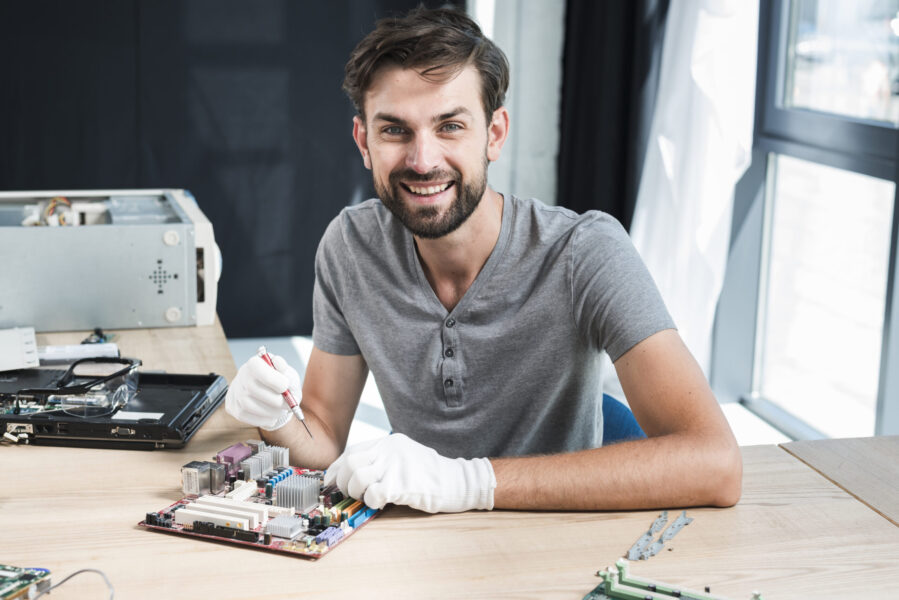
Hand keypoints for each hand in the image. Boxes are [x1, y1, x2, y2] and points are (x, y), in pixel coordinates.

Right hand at [225, 354, 300, 430]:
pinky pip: (245, 416)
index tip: (286, 386)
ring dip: (269, 411)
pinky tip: (271, 416)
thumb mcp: (288, 374)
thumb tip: (279, 364)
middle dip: (274, 399)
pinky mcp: (233, 407)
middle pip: (253, 389)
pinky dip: (262, 419)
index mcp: (254, 363)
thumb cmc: (280, 382)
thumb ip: (286, 371)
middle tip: (288, 404)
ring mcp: (235, 392)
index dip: (273, 379)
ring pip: (248, 405)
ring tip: (281, 411)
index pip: (258, 369)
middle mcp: (241, 376)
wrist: (270, 394)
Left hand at [324, 433, 495, 512]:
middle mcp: (389, 450)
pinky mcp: (402, 484)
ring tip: (368, 498)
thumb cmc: (430, 474)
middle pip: (351, 463)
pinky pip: (373, 493)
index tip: (331, 482)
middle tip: (350, 494)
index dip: (337, 469)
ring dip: (357, 492)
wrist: (459, 481)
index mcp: (388, 443)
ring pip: (357, 477)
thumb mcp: (404, 456)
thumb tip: (354, 474)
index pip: (352, 452)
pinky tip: (380, 502)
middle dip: (343, 482)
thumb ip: (382, 460)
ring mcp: (395, 466)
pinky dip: (371, 501)